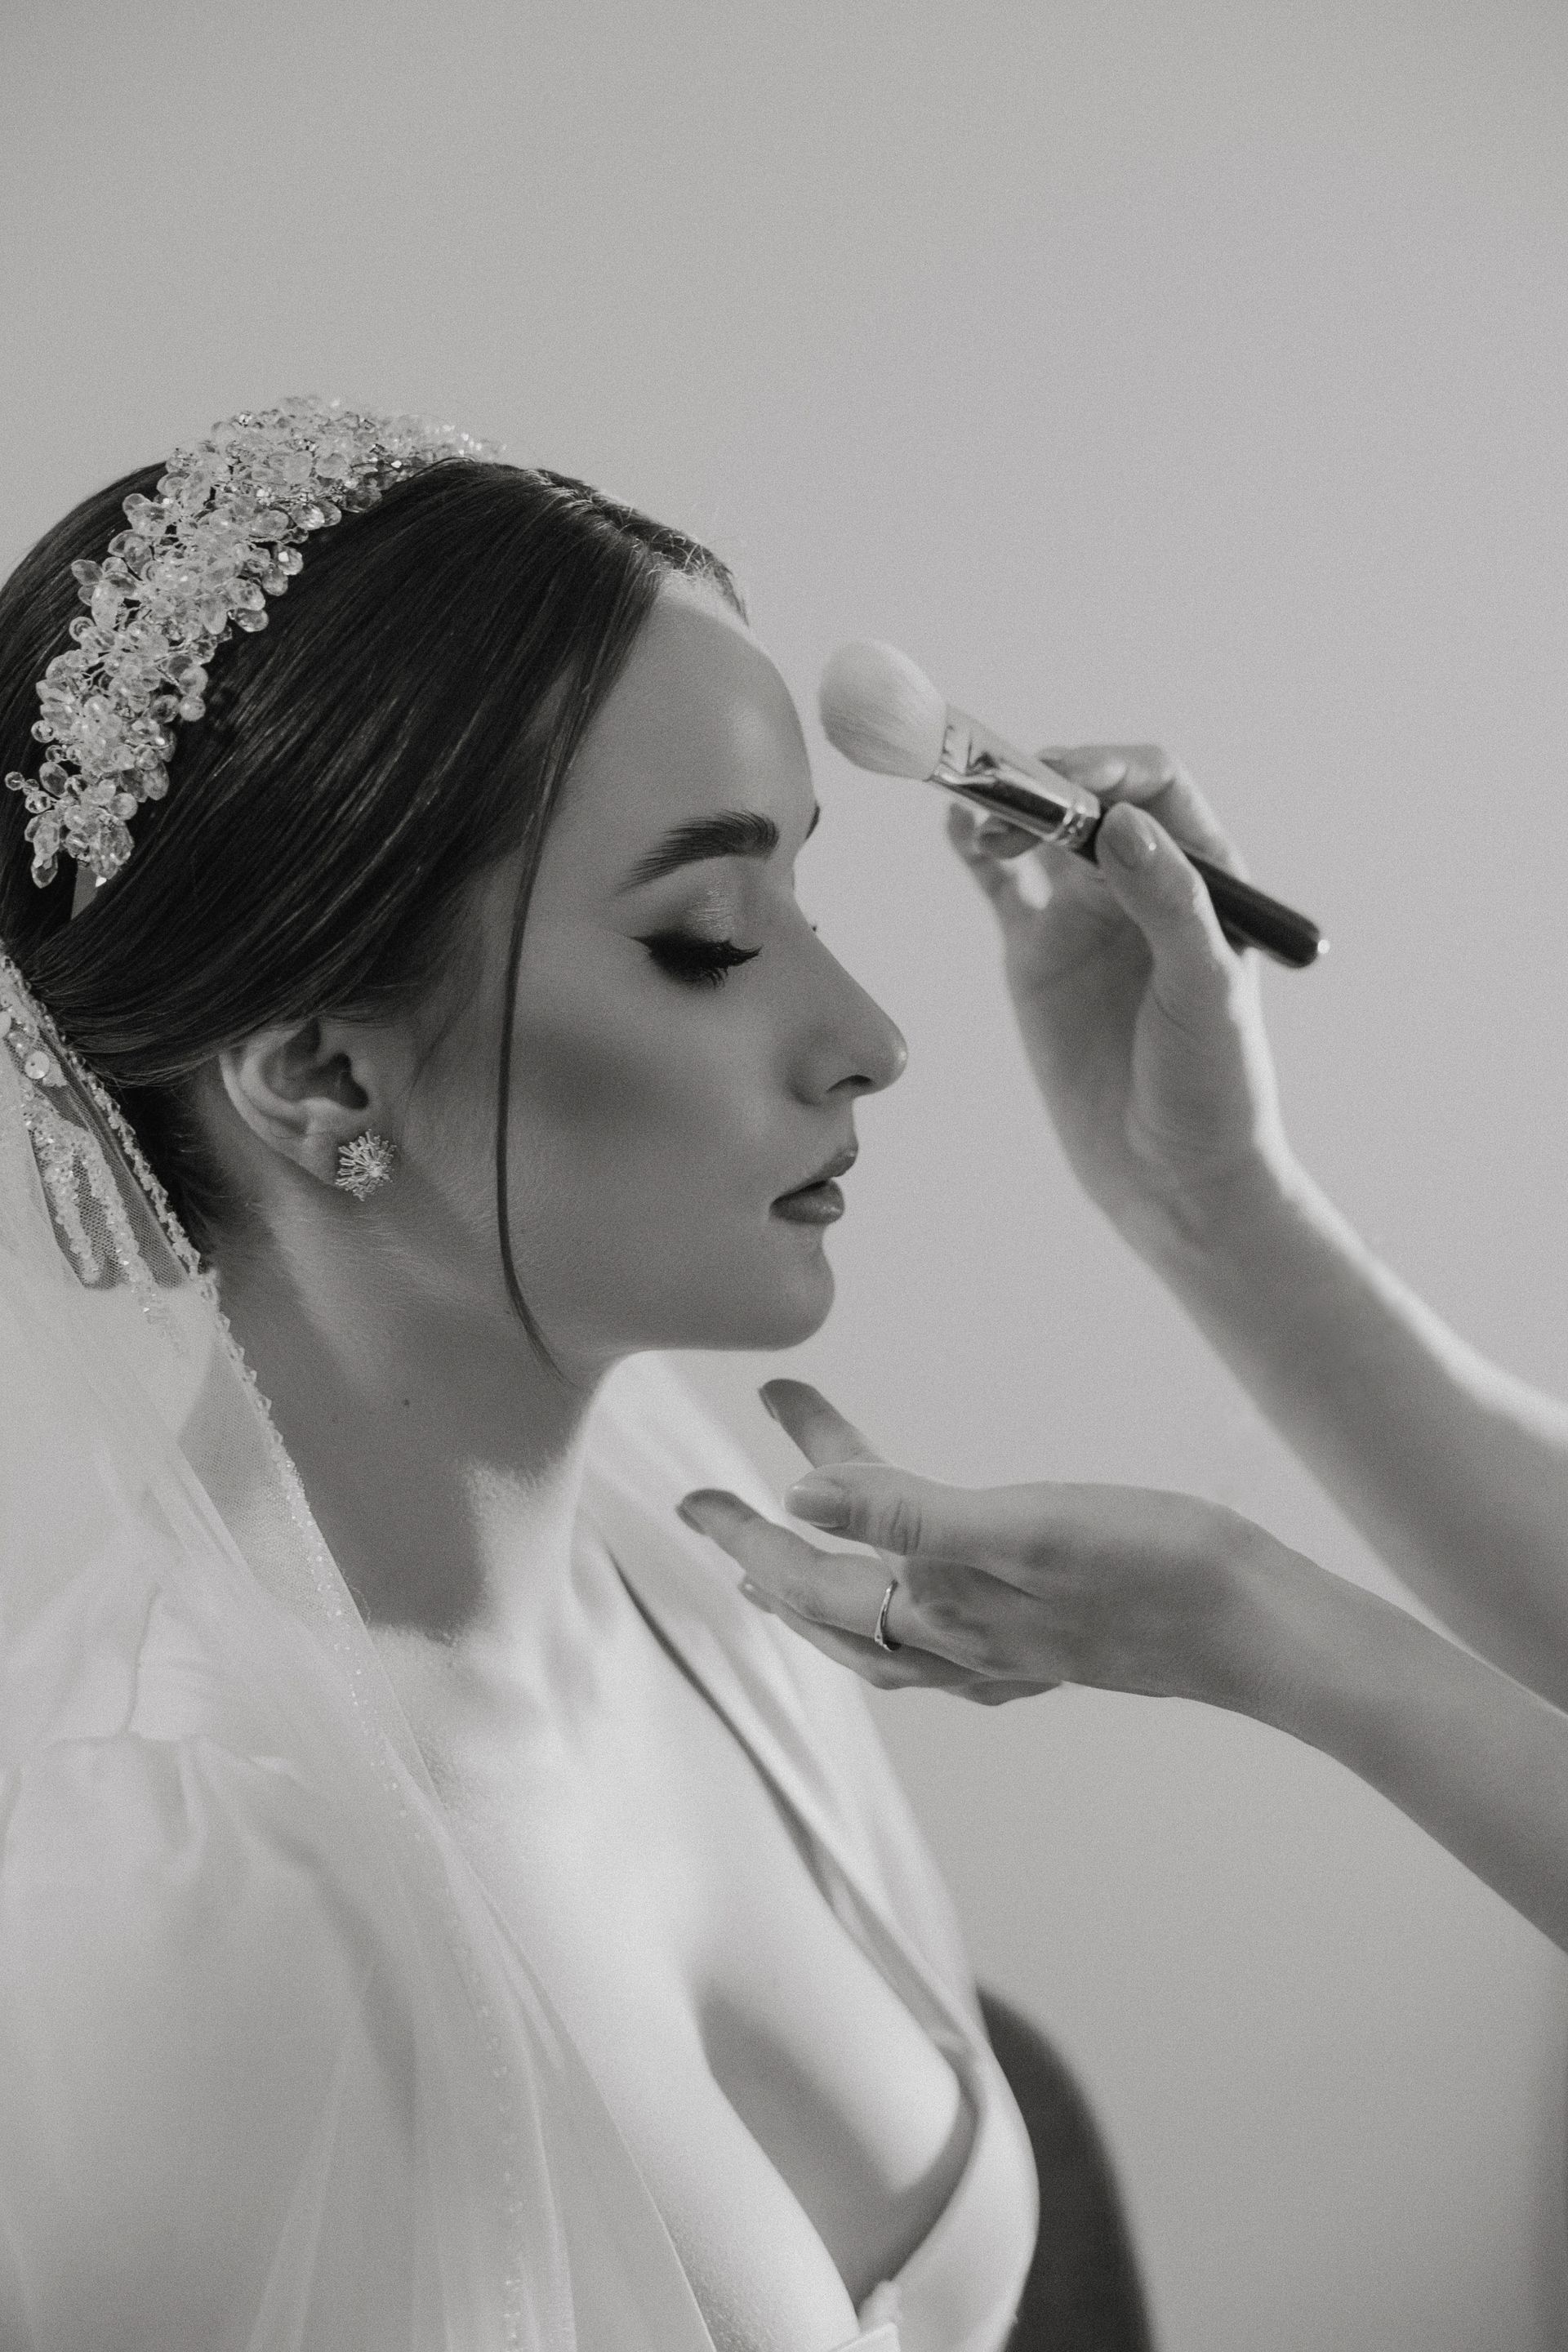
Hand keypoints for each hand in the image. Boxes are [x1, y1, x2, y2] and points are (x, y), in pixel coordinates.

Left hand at [678, 1380, 1300, 1714]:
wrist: (1263, 1627)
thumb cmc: (1155, 1567)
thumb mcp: (1026, 1524)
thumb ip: (910, 1513)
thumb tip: (799, 1499)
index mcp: (944, 1612)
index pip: (812, 1573)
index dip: (750, 1529)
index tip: (692, 1496)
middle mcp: (962, 1646)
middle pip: (830, 1608)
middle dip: (766, 1555)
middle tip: (712, 1509)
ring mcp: (1005, 1653)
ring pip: (878, 1629)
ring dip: (821, 1586)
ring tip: (786, 1549)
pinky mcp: (1047, 1641)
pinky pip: (937, 1631)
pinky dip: (896, 1599)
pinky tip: (917, 1590)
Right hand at [949, 748, 1297, 1249]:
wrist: (1172, 1177)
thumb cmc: (1213, 1088)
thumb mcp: (1204, 991)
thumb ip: (1168, 903)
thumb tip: (1121, 823)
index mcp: (1203, 876)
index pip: (1155, 787)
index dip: (1109, 767)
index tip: (1066, 779)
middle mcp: (1142, 883)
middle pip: (1088, 797)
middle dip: (1045, 780)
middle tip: (1002, 789)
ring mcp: (1086, 917)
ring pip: (1040, 831)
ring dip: (1007, 808)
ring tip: (978, 813)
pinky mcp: (1038, 954)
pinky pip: (1003, 884)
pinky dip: (976, 851)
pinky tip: (957, 827)